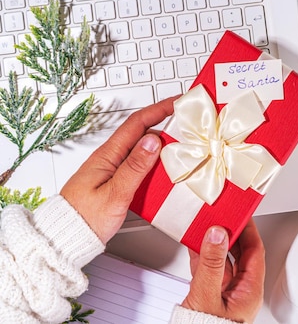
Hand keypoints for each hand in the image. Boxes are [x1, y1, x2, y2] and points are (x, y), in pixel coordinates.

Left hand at [60, 97, 175, 242]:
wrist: (63, 240)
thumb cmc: (83, 219)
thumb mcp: (115, 194)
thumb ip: (135, 168)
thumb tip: (153, 140)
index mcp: (108, 155)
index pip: (137, 123)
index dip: (160, 109)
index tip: (179, 102)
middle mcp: (110, 158)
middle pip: (143, 134)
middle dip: (167, 125)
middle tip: (189, 126)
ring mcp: (113, 169)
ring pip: (143, 151)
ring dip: (164, 147)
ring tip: (185, 149)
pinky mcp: (116, 181)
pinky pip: (140, 166)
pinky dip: (156, 164)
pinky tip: (167, 173)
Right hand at [182, 219, 264, 322]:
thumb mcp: (207, 295)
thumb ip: (212, 264)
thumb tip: (217, 235)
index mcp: (250, 291)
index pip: (255, 251)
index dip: (249, 230)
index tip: (241, 213)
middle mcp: (241, 291)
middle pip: (241, 253)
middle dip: (232, 233)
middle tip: (224, 216)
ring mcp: (226, 294)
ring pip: (224, 261)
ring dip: (216, 243)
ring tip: (208, 226)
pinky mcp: (212, 297)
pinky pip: (211, 270)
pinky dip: (204, 256)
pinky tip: (196, 246)